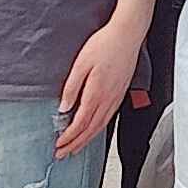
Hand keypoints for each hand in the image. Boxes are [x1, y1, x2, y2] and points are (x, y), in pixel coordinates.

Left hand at [56, 13, 147, 156]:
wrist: (128, 34)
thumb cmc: (105, 44)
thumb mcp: (81, 64)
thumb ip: (71, 87)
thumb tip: (64, 107)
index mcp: (96, 93)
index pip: (80, 123)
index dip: (68, 137)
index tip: (58, 145)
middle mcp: (108, 99)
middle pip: (90, 130)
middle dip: (76, 144)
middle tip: (63, 154)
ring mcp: (116, 97)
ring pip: (100, 126)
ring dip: (87, 140)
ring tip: (76, 148)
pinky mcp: (120, 93)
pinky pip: (108, 118)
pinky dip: (98, 129)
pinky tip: (93, 130)